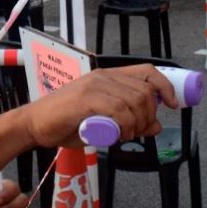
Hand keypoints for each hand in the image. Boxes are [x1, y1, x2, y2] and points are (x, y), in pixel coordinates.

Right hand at [20, 65, 177, 148]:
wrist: (34, 125)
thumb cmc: (65, 124)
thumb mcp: (103, 125)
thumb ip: (129, 123)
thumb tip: (156, 126)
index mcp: (108, 76)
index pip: (146, 72)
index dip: (164, 86)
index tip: (172, 104)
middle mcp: (103, 75)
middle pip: (144, 91)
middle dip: (148, 116)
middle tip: (136, 132)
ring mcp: (94, 85)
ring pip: (134, 101)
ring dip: (136, 124)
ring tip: (124, 135)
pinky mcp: (86, 98)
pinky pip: (118, 110)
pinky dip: (125, 126)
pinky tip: (117, 135)